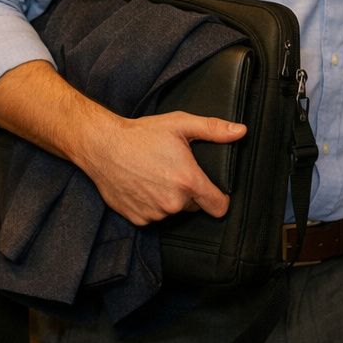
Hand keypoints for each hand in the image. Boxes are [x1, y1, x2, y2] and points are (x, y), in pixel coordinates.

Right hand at [79, 113, 245, 225]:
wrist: (102, 146)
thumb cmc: (140, 134)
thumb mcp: (179, 124)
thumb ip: (213, 129)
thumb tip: (240, 131)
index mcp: (187, 181)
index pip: (218, 206)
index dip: (219, 199)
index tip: (214, 193)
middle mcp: (173, 202)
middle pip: (193, 206)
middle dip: (188, 193)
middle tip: (172, 171)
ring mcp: (154, 213)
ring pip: (171, 211)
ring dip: (167, 199)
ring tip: (154, 176)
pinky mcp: (138, 219)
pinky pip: (152, 216)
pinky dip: (149, 205)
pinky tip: (141, 186)